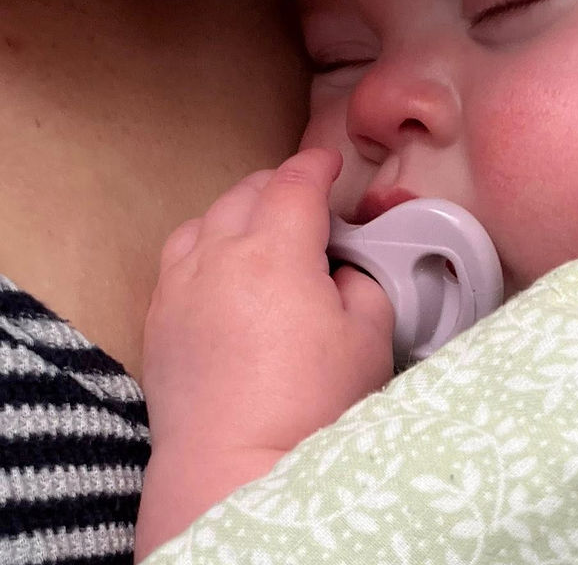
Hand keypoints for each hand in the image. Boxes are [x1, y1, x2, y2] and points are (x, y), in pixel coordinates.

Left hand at [141, 148, 393, 455]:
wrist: (234, 465)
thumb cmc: (308, 406)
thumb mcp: (369, 338)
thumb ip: (361, 283)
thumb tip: (340, 272)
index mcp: (275, 252)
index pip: (295, 183)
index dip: (317, 164)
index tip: (330, 162)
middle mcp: (219, 256)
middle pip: (248, 192)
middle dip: (281, 184)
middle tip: (309, 199)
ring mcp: (180, 286)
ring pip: (206, 218)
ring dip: (239, 209)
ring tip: (262, 227)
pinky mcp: (160, 318)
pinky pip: (178, 255)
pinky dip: (205, 242)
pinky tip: (221, 265)